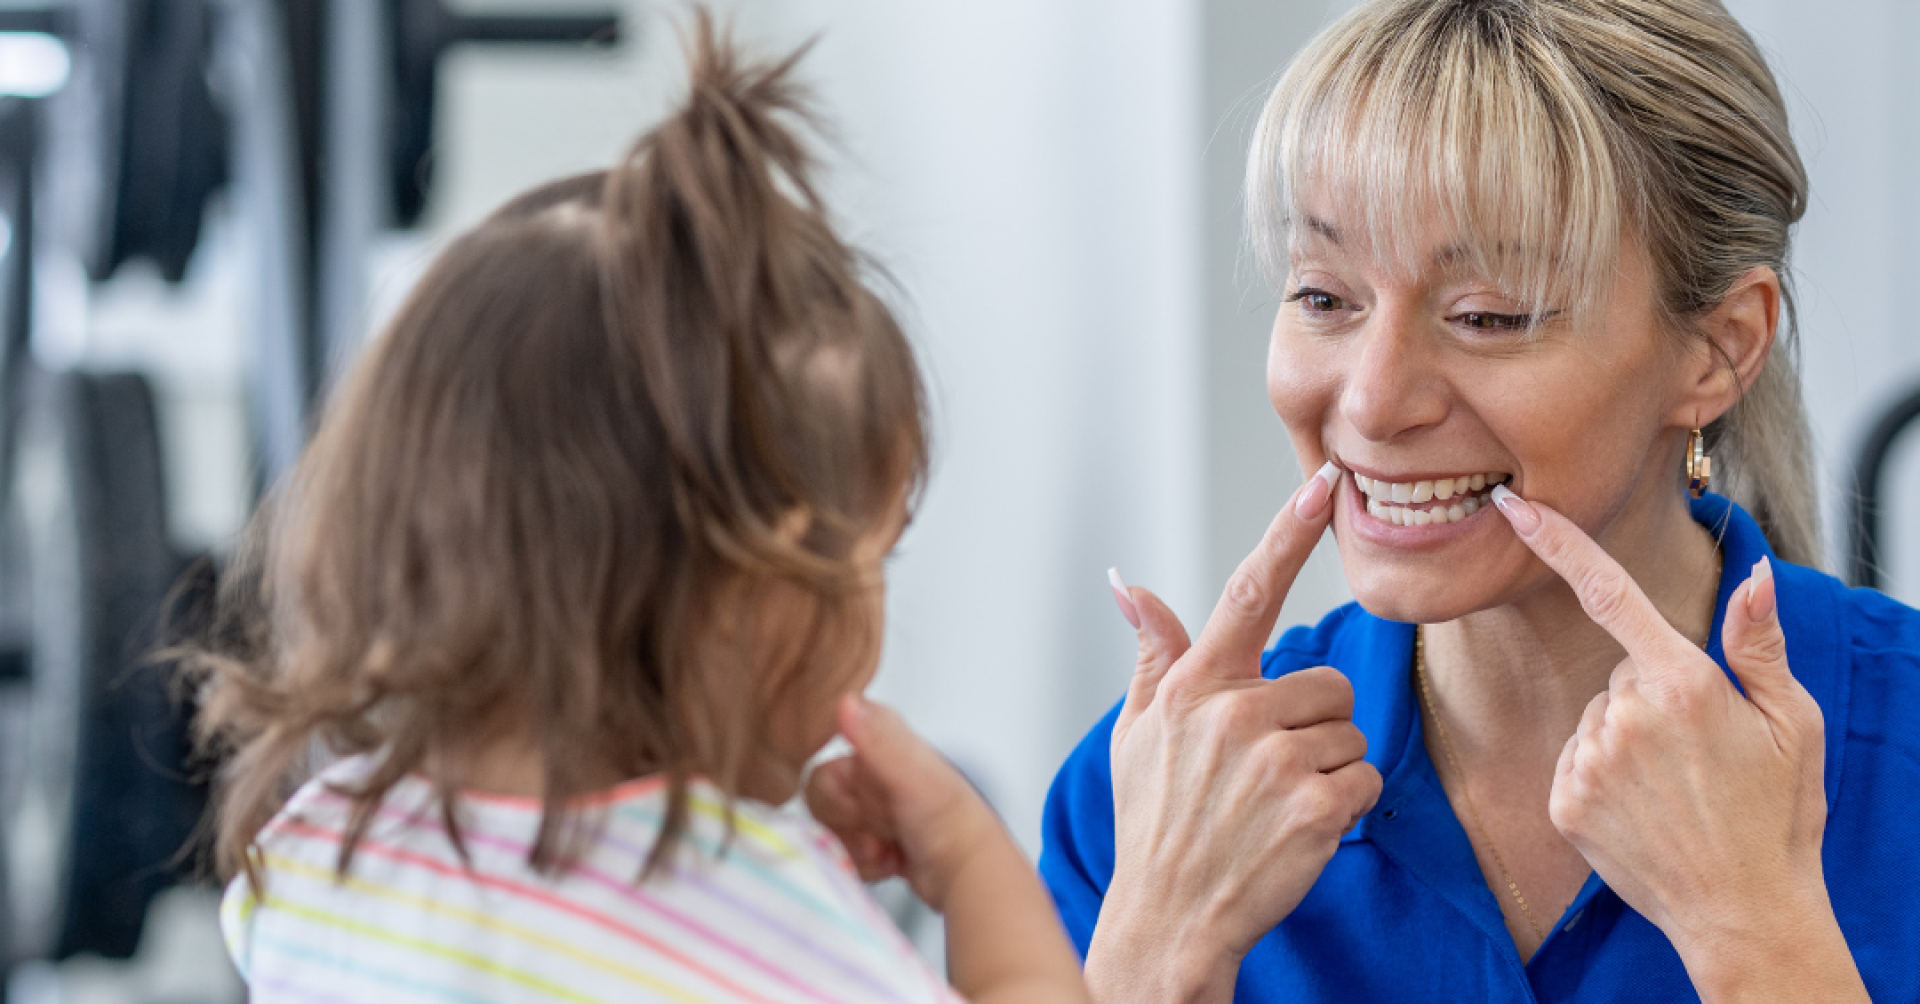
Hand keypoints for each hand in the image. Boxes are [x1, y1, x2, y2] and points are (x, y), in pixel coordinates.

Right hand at [810, 695, 1093, 1003]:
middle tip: (877, 836)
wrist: (972, 870)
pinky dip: (864, 865)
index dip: (835, 792)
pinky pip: (846, 854)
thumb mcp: (910, 774)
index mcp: (882, 748)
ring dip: (855, 849)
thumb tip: (846, 700)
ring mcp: (876, 812)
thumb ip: (876, 739)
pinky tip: (891, 863)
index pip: (826, 765)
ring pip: (833, 831)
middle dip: (847, 826)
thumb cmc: (950, 818)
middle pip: (824, 803)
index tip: (855, 806)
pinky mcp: (877, 842)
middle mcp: (876, 777)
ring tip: (887, 851)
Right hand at [1090, 464, 1381, 1001]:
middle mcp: (1234, 714)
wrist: (1168, 919)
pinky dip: (1345, 805)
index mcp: (1195, 687)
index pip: (1246, 593)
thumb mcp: (1138, 732)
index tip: (1322, 483)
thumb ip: (1153, 654)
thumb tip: (1127, 584)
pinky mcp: (1317, 807)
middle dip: (1312, 723)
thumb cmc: (1154, 823)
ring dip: (1328, 767)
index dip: (1286, 533)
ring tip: (1275, 804)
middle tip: (1264, 772)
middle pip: (1327, 681)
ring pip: (1350, 731)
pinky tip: (1298, 830)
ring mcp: (1276, 761)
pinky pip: (1366, 778)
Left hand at [1496, 490, 1863, 1001]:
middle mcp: (1626, 715)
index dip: (1557, 541)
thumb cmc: (1778, 816)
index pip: (1608, 592)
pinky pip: (1575, 760)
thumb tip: (1754, 575)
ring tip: (1676, 788)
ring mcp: (1589, 760)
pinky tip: (1643, 809)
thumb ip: (1759, 644)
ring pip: (1597, 718)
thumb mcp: (1793, 723)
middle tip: (1701, 755)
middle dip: (1653, 698)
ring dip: (1627, 739)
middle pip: (1621, 674)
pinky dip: (1603, 776)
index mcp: (1683, 683)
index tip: (1512, 506)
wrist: (1745, 913)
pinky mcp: (1563, 800)